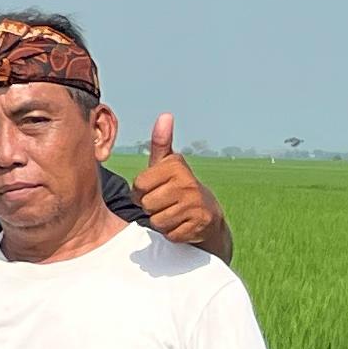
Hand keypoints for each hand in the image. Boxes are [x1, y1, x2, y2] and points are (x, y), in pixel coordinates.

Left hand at [134, 113, 229, 252]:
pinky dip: (172, 232)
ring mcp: (195, 204)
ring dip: (161, 220)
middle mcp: (188, 183)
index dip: (141, 191)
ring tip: (174, 212)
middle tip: (166, 202)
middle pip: (147, 204)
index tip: (155, 188)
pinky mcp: (199, 225)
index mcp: (176, 166)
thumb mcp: (168, 164)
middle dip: (151, 207)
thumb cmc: (179, 186)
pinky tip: (182, 223)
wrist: (208, 214)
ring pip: (157, 220)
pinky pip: (169, 233)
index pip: (139, 185)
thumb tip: (165, 115)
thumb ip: (161, 142)